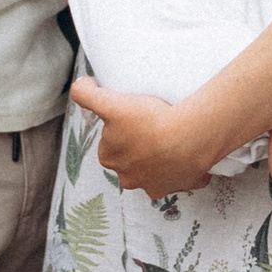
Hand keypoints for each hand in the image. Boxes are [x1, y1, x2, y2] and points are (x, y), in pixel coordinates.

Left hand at [73, 78, 211, 197]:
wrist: (188, 138)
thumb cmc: (149, 120)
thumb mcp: (111, 103)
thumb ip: (85, 93)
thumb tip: (80, 84)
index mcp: (110, 159)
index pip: (110, 142)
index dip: (121, 129)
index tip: (135, 118)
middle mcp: (129, 178)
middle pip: (132, 158)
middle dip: (140, 146)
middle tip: (155, 126)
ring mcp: (155, 185)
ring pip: (156, 171)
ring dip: (162, 159)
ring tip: (174, 139)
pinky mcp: (180, 186)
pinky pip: (182, 179)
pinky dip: (186, 170)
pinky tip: (191, 155)